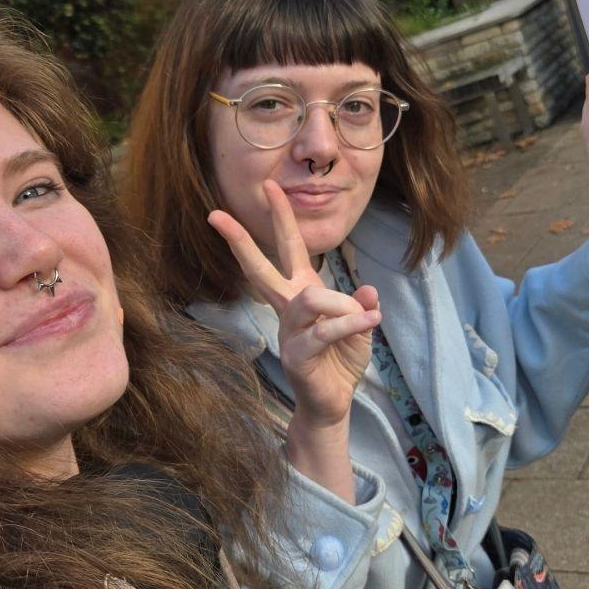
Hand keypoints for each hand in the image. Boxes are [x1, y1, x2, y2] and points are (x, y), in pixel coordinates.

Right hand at [209, 181, 376, 501]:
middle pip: (262, 268)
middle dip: (241, 240)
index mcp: (303, 293)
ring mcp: (289, 331)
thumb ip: (362, 306)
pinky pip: (324, 330)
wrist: (333, 402)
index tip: (269, 186)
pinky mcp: (296, 354)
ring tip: (366, 318)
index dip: (281, 218)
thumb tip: (367, 290)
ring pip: (311, 299)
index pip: (289, 249)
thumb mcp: (360, 326)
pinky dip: (351, 323)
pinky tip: (372, 321)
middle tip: (216, 214)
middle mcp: (289, 308)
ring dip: (345, 305)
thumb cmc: (341, 360)